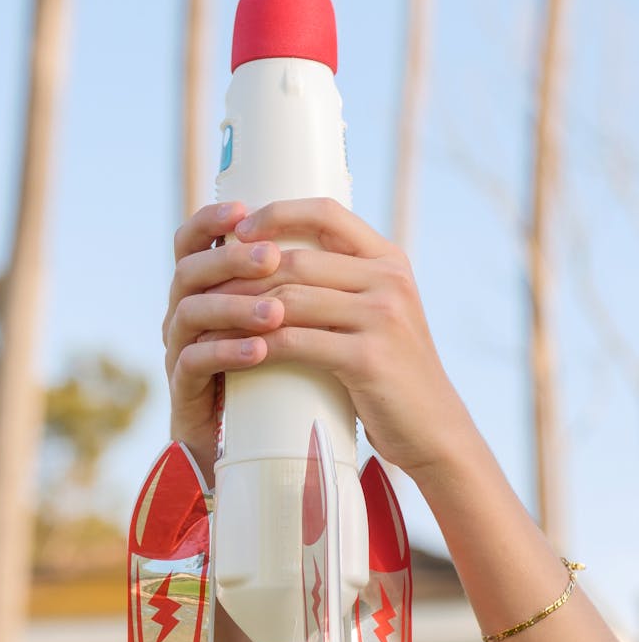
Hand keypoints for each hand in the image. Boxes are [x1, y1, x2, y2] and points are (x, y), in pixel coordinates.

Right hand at [163, 202, 284, 482]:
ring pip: (189, 314)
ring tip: (276, 312)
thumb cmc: (280, 375)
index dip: (210, 221)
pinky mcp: (185, 391)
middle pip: (189, 271)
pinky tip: (258, 351)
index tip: (243, 210)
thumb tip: (342, 227)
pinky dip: (227, 353)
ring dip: (234, 307)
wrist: (259, 446)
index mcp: (204, 289)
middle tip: (272, 258)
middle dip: (230, 260)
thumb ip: (295, 280)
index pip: (193, 241)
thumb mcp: (285, 322)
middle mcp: (184, 314)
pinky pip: (194, 364)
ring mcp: (180, 351)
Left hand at [220, 198, 471, 476]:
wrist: (433, 428)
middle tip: (207, 289)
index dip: (276, 213)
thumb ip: (344, 285)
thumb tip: (278, 261)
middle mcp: (389, 280)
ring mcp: (382, 317)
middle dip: (244, 273)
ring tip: (211, 319)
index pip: (326, 213)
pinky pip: (297, 341)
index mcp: (389, 260)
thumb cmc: (391, 373)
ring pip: (291, 298)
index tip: (237, 232)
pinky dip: (259, 346)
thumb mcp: (379, 315)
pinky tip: (235, 352)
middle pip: (298, 259)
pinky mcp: (369, 358)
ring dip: (242, 309)